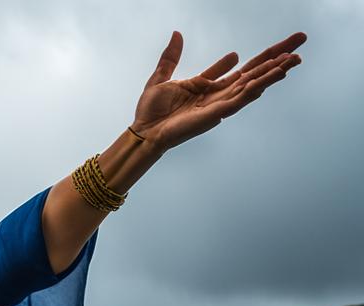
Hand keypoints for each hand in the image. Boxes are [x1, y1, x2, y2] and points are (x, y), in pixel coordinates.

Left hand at [130, 31, 305, 154]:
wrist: (144, 132)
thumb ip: (171, 56)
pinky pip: (242, 98)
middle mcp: (220, 94)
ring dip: (275, 71)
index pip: (243, 67)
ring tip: (295, 59)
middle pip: (256, 72)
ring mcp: (221, 104)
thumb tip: (177, 33)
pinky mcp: (217, 114)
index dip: (261, 58)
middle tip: (302, 41)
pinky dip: (258, 86)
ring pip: (254, 84)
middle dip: (279, 58)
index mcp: (210, 85)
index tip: (281, 49)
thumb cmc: (151, 110)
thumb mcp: (161, 76)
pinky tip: (275, 76)